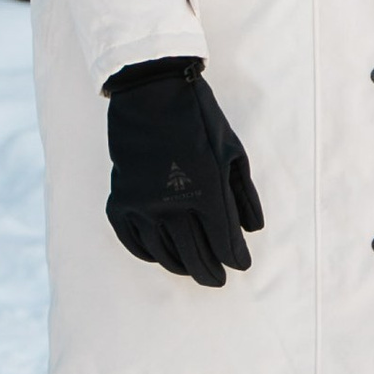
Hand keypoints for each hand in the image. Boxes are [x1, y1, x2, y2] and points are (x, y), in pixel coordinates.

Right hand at [103, 58, 263, 283]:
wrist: (150, 93)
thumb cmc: (199, 118)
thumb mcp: (232, 151)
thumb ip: (243, 194)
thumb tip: (254, 229)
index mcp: (206, 190)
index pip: (224, 243)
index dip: (235, 259)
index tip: (241, 265)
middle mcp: (172, 204)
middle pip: (195, 256)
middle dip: (211, 272)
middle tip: (218, 280)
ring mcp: (142, 205)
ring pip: (164, 254)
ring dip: (181, 266)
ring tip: (192, 269)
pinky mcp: (120, 202)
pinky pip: (134, 242)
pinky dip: (149, 254)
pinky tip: (160, 255)